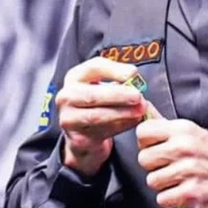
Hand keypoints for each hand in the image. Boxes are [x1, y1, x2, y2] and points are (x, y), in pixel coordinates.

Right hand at [56, 58, 145, 175]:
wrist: (84, 133)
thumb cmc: (98, 103)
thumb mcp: (105, 86)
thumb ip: (119, 81)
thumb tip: (135, 79)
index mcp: (74, 77)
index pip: (93, 68)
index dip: (114, 70)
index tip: (133, 73)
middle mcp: (66, 97)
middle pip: (92, 95)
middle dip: (118, 95)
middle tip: (138, 96)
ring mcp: (69, 119)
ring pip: (97, 116)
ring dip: (122, 113)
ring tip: (140, 110)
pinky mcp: (77, 139)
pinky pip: (102, 131)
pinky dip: (121, 126)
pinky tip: (134, 121)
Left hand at [136, 106, 207, 207]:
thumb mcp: (193, 131)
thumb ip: (166, 125)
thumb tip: (144, 106)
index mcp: (182, 129)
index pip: (143, 132)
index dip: (146, 143)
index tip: (156, 148)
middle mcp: (183, 147)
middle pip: (143, 159)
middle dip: (154, 166)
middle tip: (169, 166)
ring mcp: (187, 170)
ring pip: (152, 181)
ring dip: (163, 184)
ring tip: (179, 179)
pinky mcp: (190, 193)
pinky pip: (162, 199)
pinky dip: (171, 199)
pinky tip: (183, 191)